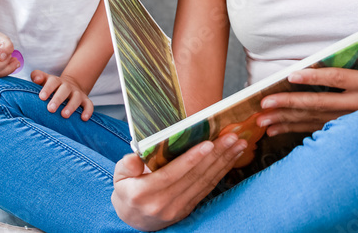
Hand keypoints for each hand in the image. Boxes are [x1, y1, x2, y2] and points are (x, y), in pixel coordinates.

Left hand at [31, 70, 92, 120]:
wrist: (70, 86)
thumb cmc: (52, 87)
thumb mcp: (45, 80)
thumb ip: (38, 76)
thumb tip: (36, 78)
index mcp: (56, 81)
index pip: (53, 82)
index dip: (48, 89)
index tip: (42, 97)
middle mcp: (68, 86)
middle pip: (64, 90)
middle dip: (58, 99)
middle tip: (51, 109)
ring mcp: (77, 93)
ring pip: (76, 98)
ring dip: (71, 106)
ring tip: (64, 115)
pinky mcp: (85, 100)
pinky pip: (89, 105)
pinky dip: (88, 111)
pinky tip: (84, 118)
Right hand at [111, 133, 247, 230]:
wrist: (133, 221)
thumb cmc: (128, 191)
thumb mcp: (119, 177)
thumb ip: (126, 165)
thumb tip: (138, 156)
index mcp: (144, 193)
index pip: (172, 174)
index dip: (191, 159)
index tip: (208, 144)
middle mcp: (163, 203)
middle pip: (194, 176)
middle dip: (216, 155)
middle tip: (232, 137)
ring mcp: (178, 208)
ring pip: (205, 182)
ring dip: (224, 162)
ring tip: (238, 144)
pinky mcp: (189, 208)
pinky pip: (207, 188)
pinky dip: (221, 172)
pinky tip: (231, 158)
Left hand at [255, 45, 357, 135]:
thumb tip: (345, 46)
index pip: (338, 79)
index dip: (314, 78)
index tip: (291, 76)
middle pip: (321, 105)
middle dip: (291, 104)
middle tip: (265, 104)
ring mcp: (357, 122)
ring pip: (317, 121)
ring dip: (289, 121)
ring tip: (264, 121)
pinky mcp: (353, 133)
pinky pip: (322, 132)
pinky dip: (299, 131)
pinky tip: (280, 131)